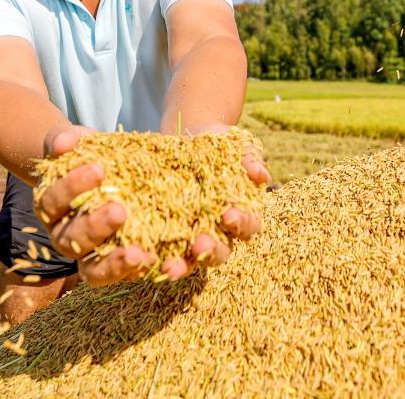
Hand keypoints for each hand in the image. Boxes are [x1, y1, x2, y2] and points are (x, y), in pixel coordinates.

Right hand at [36, 125, 155, 285]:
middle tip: (120, 210)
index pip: (53, 203)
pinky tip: (158, 261)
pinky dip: (140, 271)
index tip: (98, 169)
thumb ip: (63, 139)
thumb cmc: (85, 154)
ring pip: (94, 271)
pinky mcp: (117, 263)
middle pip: (71, 241)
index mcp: (51, 208)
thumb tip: (63, 142)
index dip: (71, 188)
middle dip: (94, 227)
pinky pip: (125, 275)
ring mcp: (91, 255)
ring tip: (139, 253)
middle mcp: (65, 237)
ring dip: (115, 264)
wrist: (105, 172)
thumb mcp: (74, 142)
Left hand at [157, 124, 270, 280]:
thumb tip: (261, 175)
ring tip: (170, 267)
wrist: (186, 137)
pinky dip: (152, 259)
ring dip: (182, 266)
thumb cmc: (218, 144)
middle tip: (201, 245)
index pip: (247, 226)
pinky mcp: (165, 236)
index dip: (241, 223)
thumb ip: (249, 159)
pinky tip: (143, 257)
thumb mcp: (235, 146)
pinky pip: (160, 252)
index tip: (229, 213)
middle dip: (212, 251)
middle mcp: (218, 233)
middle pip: (221, 252)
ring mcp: (190, 237)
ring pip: (191, 261)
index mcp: (240, 214)